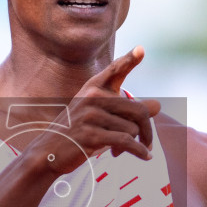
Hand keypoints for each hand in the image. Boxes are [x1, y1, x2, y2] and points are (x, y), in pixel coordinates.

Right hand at [31, 47, 160, 172]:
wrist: (49, 152)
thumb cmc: (78, 132)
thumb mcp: (100, 115)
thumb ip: (126, 109)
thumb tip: (158, 105)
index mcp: (93, 88)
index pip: (114, 70)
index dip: (129, 60)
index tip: (141, 49)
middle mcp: (92, 97)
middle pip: (138, 109)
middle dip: (148, 128)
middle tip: (148, 141)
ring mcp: (90, 116)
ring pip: (132, 129)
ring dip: (134, 144)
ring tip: (120, 150)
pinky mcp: (91, 135)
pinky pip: (126, 141)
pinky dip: (139, 151)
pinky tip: (145, 156)